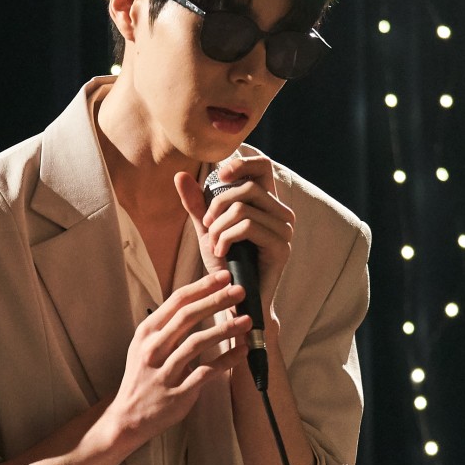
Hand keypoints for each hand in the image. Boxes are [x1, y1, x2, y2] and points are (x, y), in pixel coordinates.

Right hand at [105, 270, 250, 446]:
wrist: (128, 416)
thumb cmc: (143, 376)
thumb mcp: (145, 345)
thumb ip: (167, 326)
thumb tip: (198, 300)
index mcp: (147, 333)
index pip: (176, 301)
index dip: (202, 287)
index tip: (223, 277)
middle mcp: (153, 349)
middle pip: (187, 317)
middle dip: (216, 301)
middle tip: (240, 291)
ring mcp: (164, 371)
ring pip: (197, 343)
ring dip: (224, 329)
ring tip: (246, 320)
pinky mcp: (178, 392)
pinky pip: (206, 372)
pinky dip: (226, 360)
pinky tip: (243, 351)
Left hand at [174, 146, 294, 309]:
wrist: (232, 300)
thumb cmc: (224, 266)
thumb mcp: (207, 230)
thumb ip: (197, 204)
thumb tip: (180, 175)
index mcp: (267, 204)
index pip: (262, 167)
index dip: (241, 164)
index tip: (219, 175)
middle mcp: (281, 214)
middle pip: (246, 188)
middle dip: (217, 206)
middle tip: (208, 227)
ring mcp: (284, 230)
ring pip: (243, 209)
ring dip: (218, 227)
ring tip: (214, 245)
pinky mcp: (281, 247)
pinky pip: (247, 227)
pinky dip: (226, 238)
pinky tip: (221, 253)